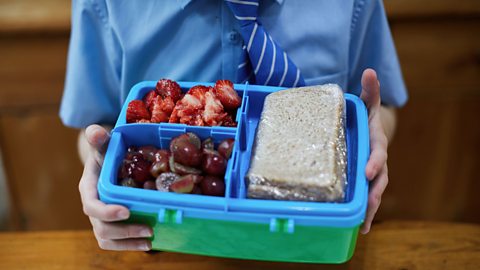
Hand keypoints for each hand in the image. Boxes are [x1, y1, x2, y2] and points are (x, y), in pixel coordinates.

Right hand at [78, 124, 152, 249]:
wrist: (107, 164)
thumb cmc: (106, 154)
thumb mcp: (104, 146)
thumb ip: (100, 140)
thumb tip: (94, 130)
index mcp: (88, 189)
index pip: (92, 205)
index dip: (107, 211)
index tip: (126, 211)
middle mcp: (92, 207)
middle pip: (101, 227)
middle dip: (124, 231)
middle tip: (148, 228)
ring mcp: (101, 218)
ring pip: (107, 238)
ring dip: (128, 243)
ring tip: (150, 240)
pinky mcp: (111, 225)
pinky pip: (115, 242)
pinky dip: (130, 245)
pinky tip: (148, 244)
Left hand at [359, 69, 388, 233]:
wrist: (370, 130)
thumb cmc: (366, 118)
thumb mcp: (367, 104)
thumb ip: (369, 91)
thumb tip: (369, 70)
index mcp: (377, 143)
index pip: (378, 154)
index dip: (374, 162)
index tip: (368, 171)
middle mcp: (377, 161)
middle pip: (379, 180)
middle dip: (374, 194)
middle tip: (369, 208)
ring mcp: (372, 174)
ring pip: (374, 193)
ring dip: (370, 209)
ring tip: (364, 225)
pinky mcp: (364, 182)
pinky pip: (366, 198)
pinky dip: (365, 213)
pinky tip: (360, 227)